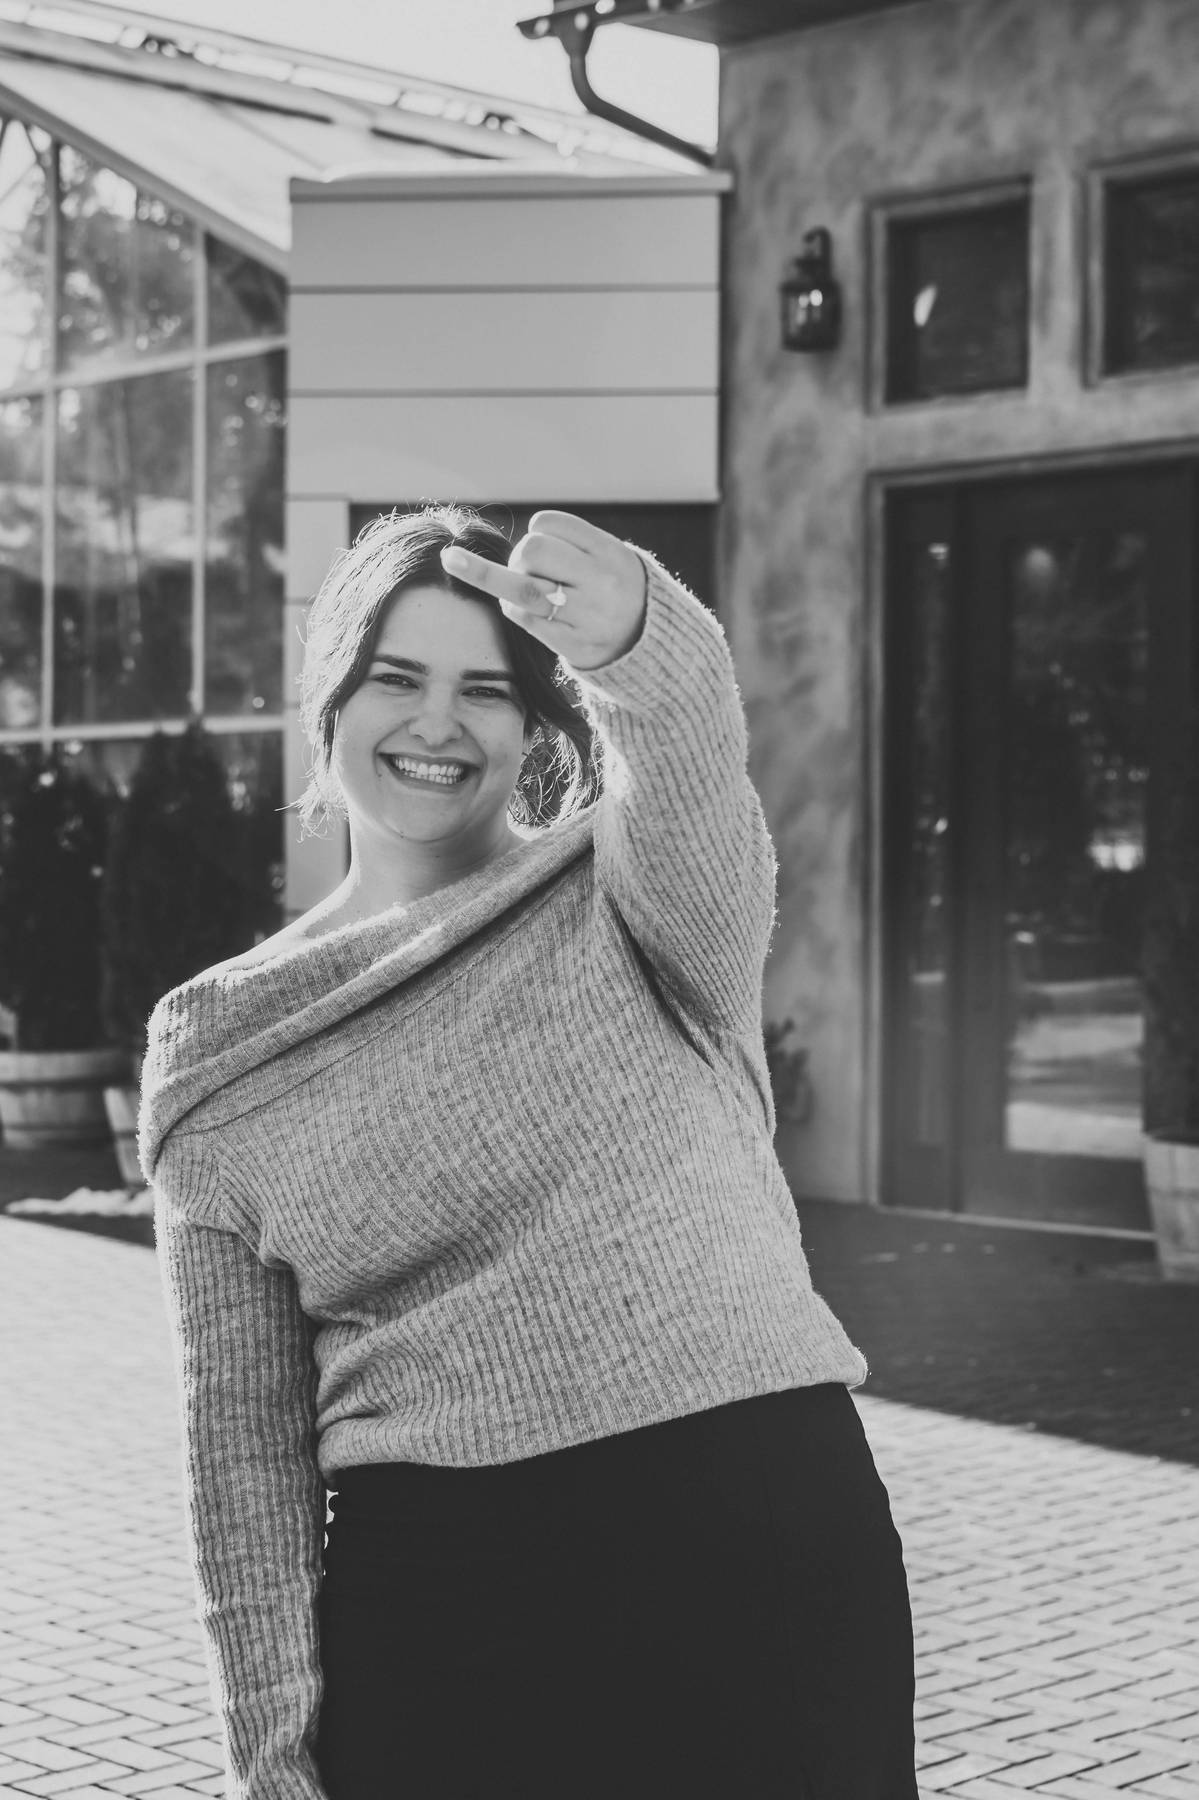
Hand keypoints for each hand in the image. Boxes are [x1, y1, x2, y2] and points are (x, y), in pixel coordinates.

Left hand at [440, 510, 646, 671]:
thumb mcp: (607, 555)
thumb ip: (569, 543)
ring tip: (507, 586)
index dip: (535, 531)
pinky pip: (525, 619)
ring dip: (502, 583)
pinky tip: (521, 609)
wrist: (646, 641)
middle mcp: (603, 582)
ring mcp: (590, 615)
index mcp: (610, 552)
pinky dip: (513, 609)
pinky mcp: (575, 645)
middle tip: (524, 569)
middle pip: (532, 551)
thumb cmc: (612, 589)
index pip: (548, 523)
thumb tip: (515, 549)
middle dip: (518, 557)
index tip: (543, 545)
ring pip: (523, 588)